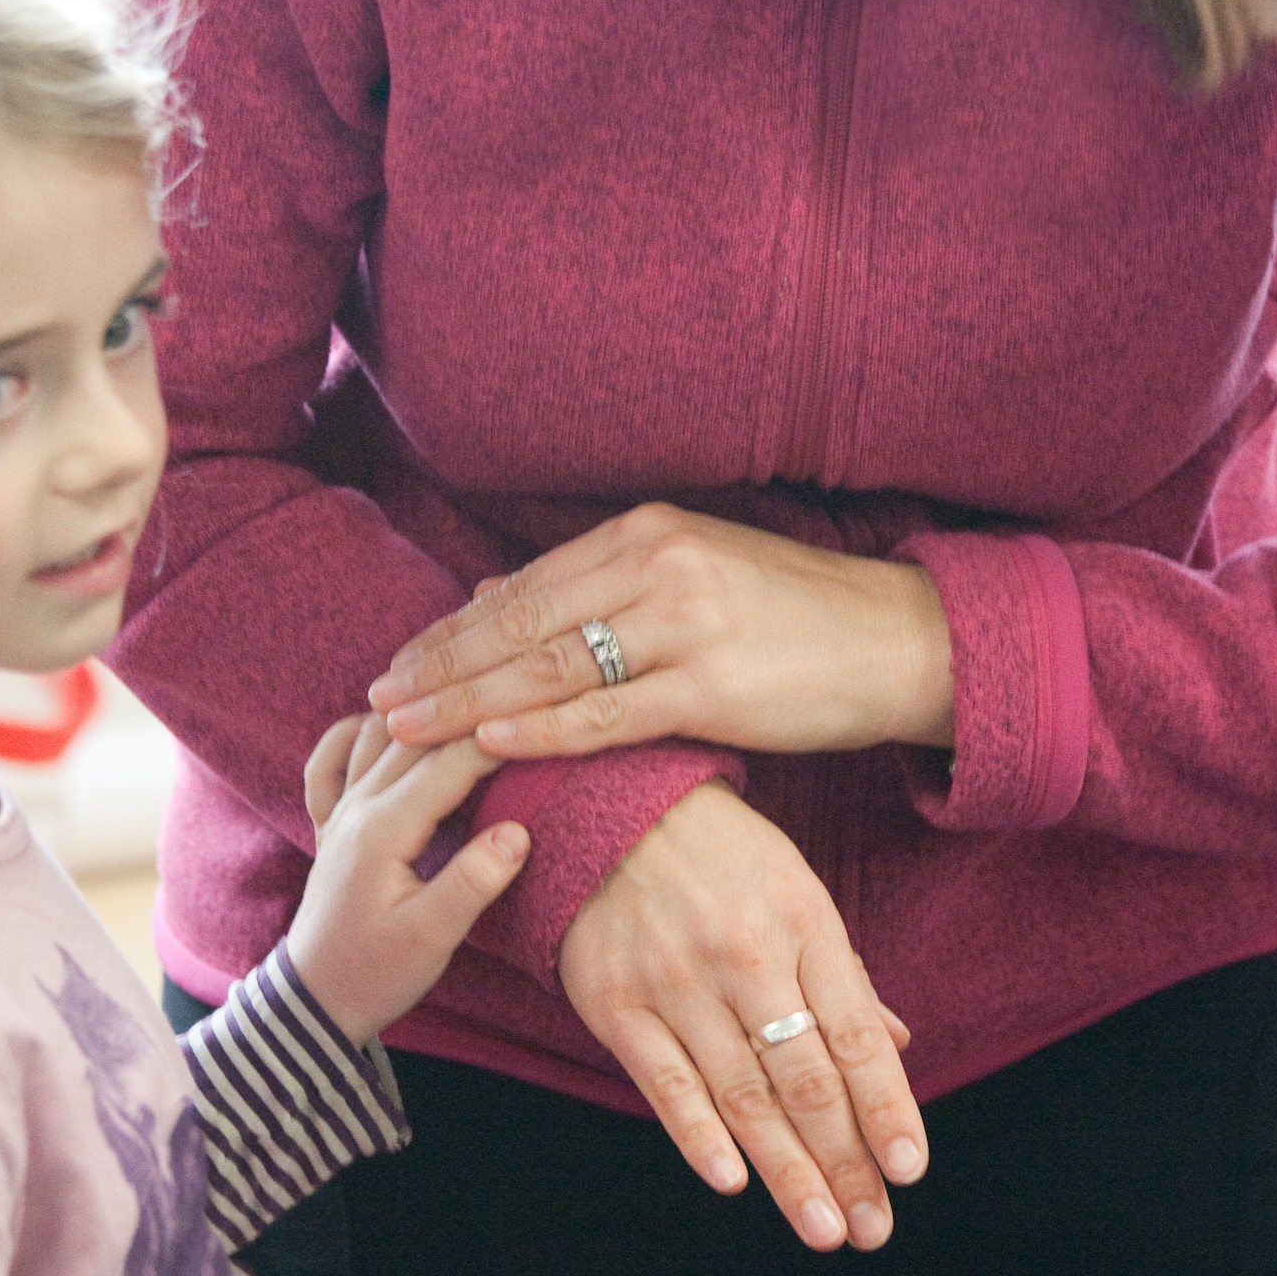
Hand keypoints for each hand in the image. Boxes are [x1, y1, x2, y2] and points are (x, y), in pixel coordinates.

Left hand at [287, 714, 529, 1044]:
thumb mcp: (432, 937)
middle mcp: (358, 807)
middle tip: (520, 700)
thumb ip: (474, 880)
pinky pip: (329, 760)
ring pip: (376, 735)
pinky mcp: (330, 825)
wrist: (315, 1001)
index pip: (452, 762)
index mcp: (385, 829)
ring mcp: (339, 812)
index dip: (501, 737)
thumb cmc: (375, 973)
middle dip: (468, 713)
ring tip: (469, 704)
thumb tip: (519, 830)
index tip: (546, 719)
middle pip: (417, 736)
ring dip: (419, 713)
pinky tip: (380, 727)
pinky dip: (352, 734)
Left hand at [365, 503, 954, 758]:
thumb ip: (596, 584)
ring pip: (551, 668)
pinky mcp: (711, 686)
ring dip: (469, 701)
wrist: (897, 640)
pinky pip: (608, 712)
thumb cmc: (793, 615)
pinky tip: (490, 741)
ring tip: (409, 727)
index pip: (525, 587)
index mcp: (645, 534)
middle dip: (443, 665)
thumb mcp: (690, 573)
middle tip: (379, 698)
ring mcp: (683, 625)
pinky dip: (543, 728)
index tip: (401, 662)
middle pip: (521, 623)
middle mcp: (656, 567)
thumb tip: (495, 591)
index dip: (454, 629)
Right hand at [557, 781, 925, 1252]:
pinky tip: (733, 1182)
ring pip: (742, 1094)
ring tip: (821, 1229)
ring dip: (786, 1172)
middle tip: (870, 1228)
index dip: (886, 1107)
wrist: (608, 802)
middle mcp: (744, 956)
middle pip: (804, 1078)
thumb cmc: (721, 854)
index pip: (854, 1036)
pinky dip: (699, 1136)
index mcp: (803, 924)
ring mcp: (677, 981)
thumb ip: (843, 974)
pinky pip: (664, 1083)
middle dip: (844, 1161)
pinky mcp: (616, 1002)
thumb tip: (897, 1047)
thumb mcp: (797, 890)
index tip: (909, 1171)